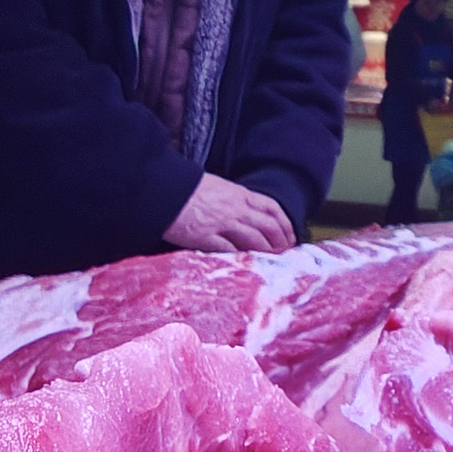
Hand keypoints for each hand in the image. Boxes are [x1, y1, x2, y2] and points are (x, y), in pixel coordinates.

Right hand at [163, 174, 295, 253]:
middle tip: (285, 253)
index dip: (285, 224)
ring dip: (267, 252)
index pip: (272, 208)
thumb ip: (233, 198)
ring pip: (255, 240)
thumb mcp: (217, 186)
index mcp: (239, 194)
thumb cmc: (186, 187)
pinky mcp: (206, 237)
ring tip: (273, 262)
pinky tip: (248, 264)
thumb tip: (244, 211)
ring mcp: (222, 223)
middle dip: (281, 242)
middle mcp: (235, 209)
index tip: (290, 235)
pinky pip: (230, 250)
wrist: (162, 189)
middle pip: (268, 227)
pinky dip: (241, 258)